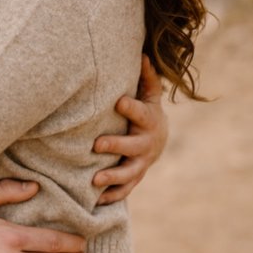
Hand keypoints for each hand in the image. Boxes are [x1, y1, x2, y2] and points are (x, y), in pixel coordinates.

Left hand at [92, 59, 169, 204]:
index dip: (131, 108)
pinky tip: (96, 199)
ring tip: (94, 179)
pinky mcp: (135, 177)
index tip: (118, 102)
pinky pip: (125, 189)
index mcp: (149, 121)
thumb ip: (146, 77)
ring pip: (129, 173)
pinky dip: (112, 195)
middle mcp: (146, 144)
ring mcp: (141, 163)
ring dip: (112, 176)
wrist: (158, 140)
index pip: (142, 114)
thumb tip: (143, 52)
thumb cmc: (146, 112)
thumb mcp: (150, 95)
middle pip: (133, 147)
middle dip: (116, 146)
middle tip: (97, 145)